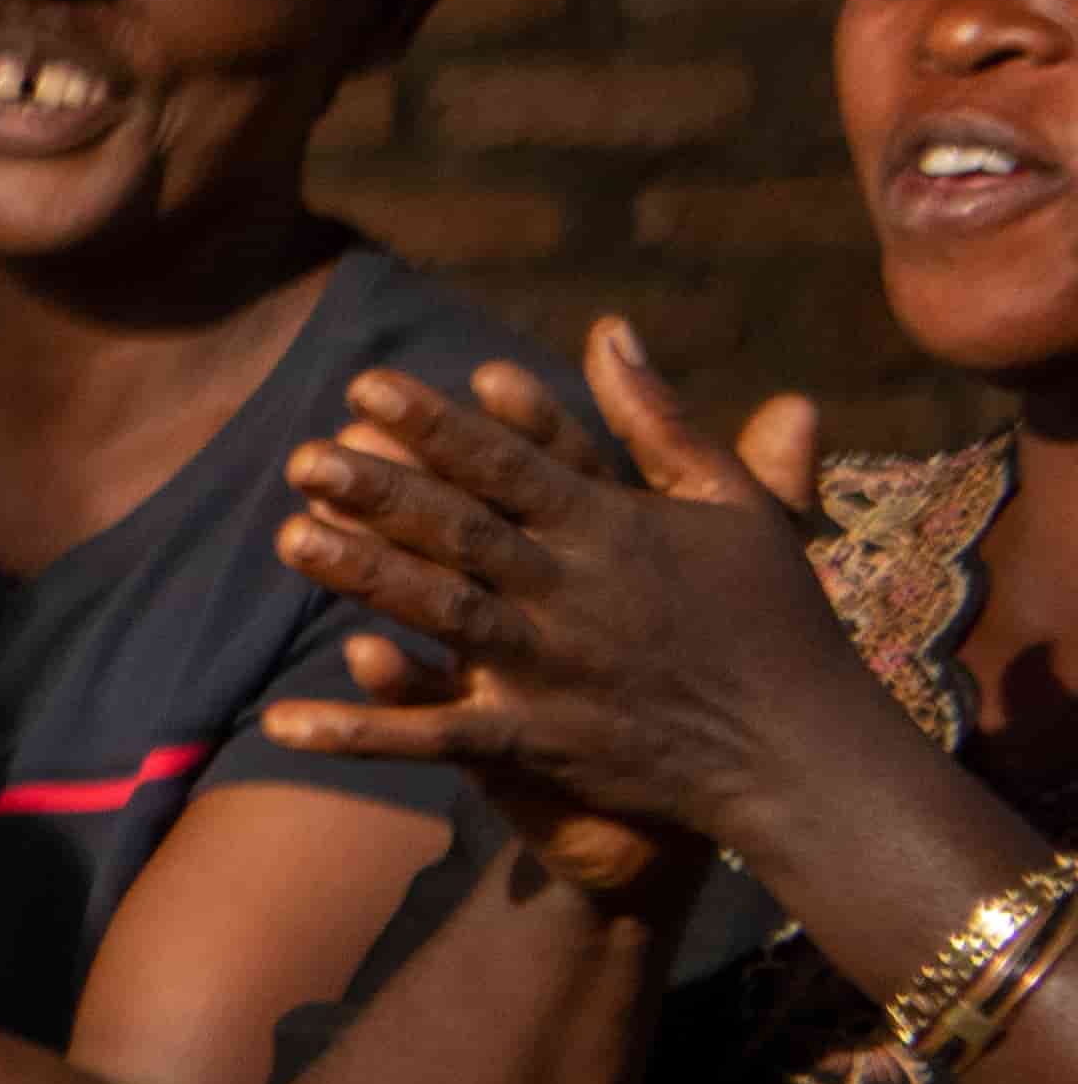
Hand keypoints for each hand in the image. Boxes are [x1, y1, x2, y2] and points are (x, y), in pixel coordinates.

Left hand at [260, 322, 857, 875]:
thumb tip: (608, 330)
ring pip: (444, 615)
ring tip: (286, 539)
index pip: (514, 462)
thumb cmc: (772, 617)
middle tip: (303, 454)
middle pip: (465, 531)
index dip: (438, 426)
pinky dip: (361, 731)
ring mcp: (554, 669)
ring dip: (364, 580)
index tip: (366, 387)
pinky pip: (436, 738)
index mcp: (619, 529)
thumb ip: (663, 420)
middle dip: (383, 492)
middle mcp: (578, 591)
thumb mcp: (735, 506)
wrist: (802, 753)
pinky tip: (280, 724)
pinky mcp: (540, 741)